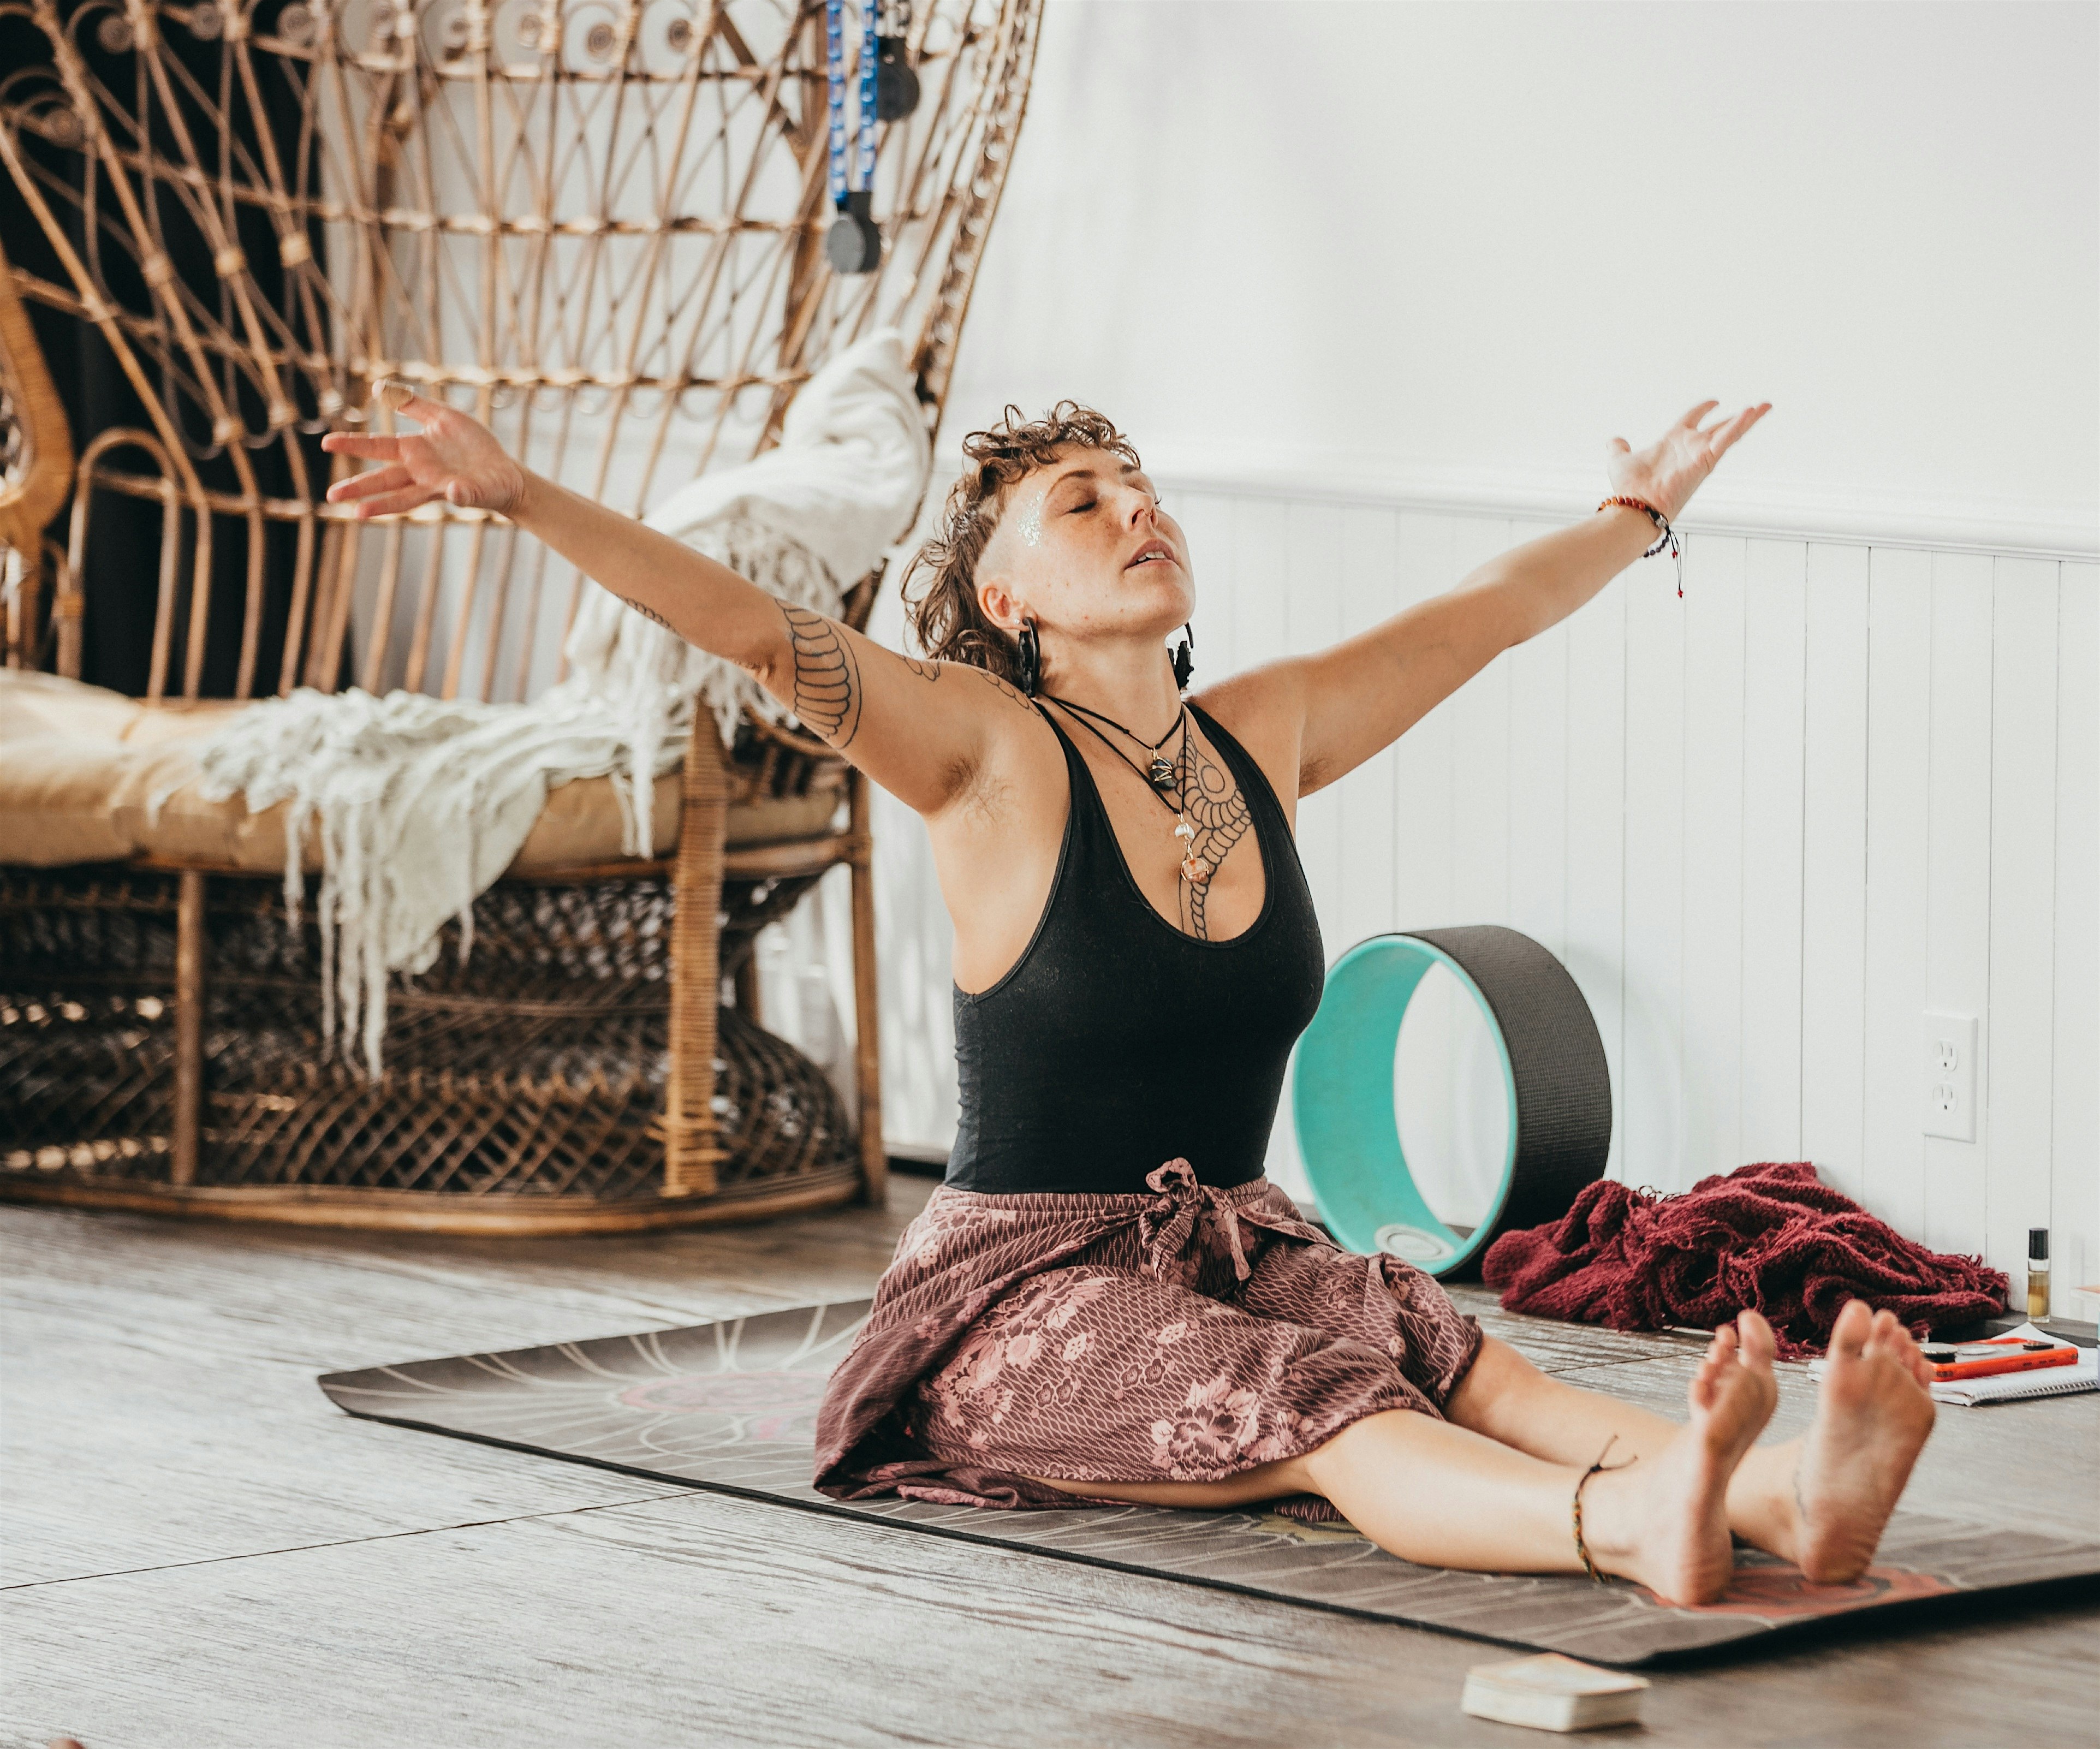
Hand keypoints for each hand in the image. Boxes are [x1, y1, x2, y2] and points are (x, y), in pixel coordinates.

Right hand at [320, 384, 527, 519]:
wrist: (504, 471)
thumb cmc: (473, 446)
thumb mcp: (443, 417)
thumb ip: (414, 404)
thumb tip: (377, 388)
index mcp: (415, 450)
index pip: (378, 446)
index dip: (354, 444)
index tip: (325, 443)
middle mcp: (422, 473)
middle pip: (384, 479)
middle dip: (358, 487)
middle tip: (331, 495)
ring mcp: (440, 486)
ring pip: (407, 498)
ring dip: (384, 505)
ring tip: (359, 514)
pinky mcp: (466, 494)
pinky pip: (461, 494)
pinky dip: (458, 493)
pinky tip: (452, 490)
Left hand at [1605, 400, 1770, 523]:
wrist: (1635, 505)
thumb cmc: (1630, 488)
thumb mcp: (1620, 460)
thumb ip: (1619, 448)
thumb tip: (1614, 441)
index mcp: (1673, 442)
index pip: (1692, 419)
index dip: (1702, 409)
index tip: (1714, 402)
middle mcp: (1689, 448)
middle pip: (1719, 428)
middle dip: (1737, 418)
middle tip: (1757, 407)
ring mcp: (1699, 454)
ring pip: (1729, 432)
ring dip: (1748, 419)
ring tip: (1765, 406)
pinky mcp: (1705, 461)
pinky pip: (1726, 440)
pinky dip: (1740, 426)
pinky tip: (1753, 412)